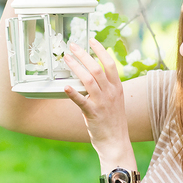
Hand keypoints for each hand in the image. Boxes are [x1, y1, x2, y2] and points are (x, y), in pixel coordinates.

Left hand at [63, 39, 130, 160]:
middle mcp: (110, 92)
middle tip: (72, 46)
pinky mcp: (93, 113)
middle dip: (83, 54)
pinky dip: (73, 93)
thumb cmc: (113, 121)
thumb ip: (106, 88)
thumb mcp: (114, 100)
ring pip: (88, 79)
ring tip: (66, 59)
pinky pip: (81, 101)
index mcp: (117, 87)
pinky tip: (65, 86)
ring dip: (76, 67)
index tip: (91, 40)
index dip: (100, 50)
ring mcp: (102, 103)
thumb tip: (92, 75)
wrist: (116, 142)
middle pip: (96, 68)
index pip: (110, 63)